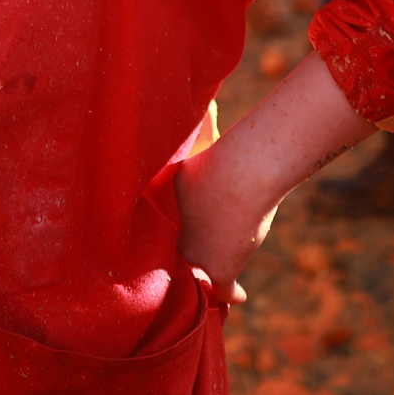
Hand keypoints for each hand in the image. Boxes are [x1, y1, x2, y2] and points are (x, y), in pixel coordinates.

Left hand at [175, 54, 374, 303]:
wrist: (242, 174)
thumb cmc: (221, 151)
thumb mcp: (204, 133)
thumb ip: (202, 123)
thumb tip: (206, 96)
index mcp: (161, 205)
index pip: (151, 227)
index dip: (154, 235)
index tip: (154, 241)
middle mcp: (170, 235)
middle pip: (167, 257)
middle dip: (170, 265)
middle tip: (176, 273)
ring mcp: (192, 256)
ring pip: (192, 280)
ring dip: (200, 286)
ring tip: (203, 293)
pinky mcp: (217, 271)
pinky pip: (222, 292)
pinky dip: (230, 296)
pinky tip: (238, 298)